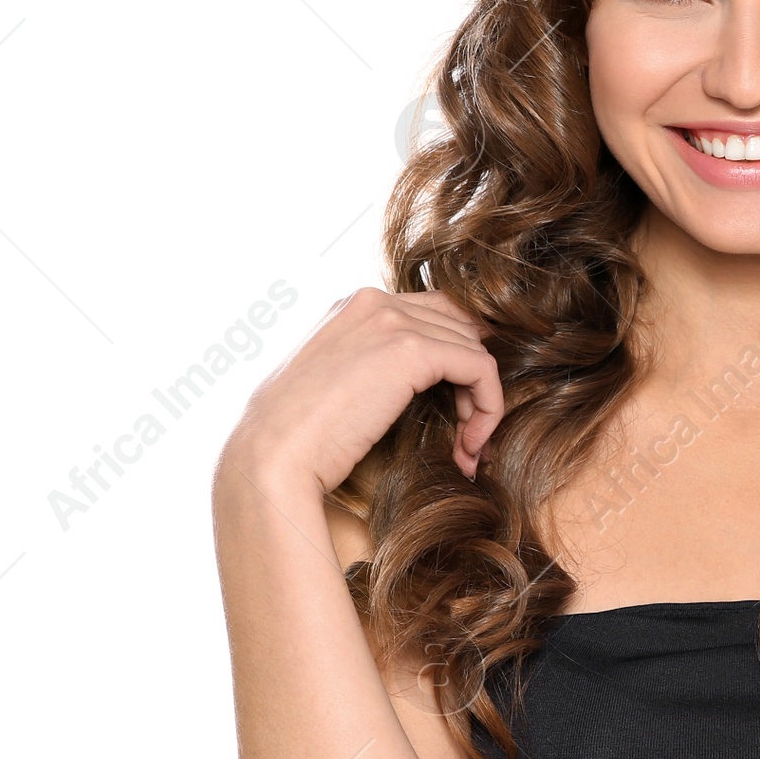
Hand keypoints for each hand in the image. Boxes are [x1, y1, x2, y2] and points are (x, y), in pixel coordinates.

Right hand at [219, 286, 504, 491]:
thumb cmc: (296, 438)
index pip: (434, 314)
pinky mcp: (411, 350)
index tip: (460, 409)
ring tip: (466, 449)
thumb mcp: (336, 386)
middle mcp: (374, 302)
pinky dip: (488, 408)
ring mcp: (391, 320)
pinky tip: (468, 446)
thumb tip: (418, 382)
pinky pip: (480, 369)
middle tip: (466, 437)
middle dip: (473, 382)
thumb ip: (374, 367)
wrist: (271, 457)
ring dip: (481, 404)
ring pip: (474, 350)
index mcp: (354, 307)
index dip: (457, 359)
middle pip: (460, 328)